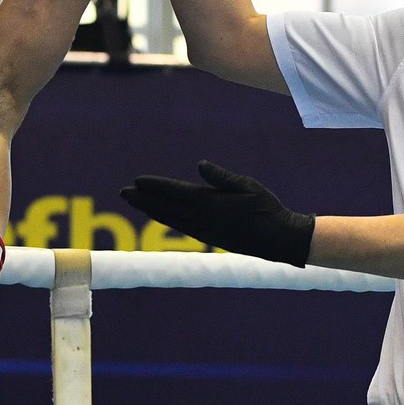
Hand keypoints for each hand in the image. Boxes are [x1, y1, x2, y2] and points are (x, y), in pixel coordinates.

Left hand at [122, 162, 314, 266]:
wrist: (279, 239)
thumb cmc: (267, 208)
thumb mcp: (247, 186)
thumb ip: (221, 177)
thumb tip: (200, 165)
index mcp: (211, 204)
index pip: (176, 193)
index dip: (155, 187)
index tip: (137, 181)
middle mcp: (204, 219)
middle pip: (167, 207)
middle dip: (144, 199)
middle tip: (124, 193)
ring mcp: (206, 231)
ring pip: (172, 219)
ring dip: (153, 210)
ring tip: (137, 203)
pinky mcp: (212, 238)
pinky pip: (183, 227)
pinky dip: (169, 220)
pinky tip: (163, 216)